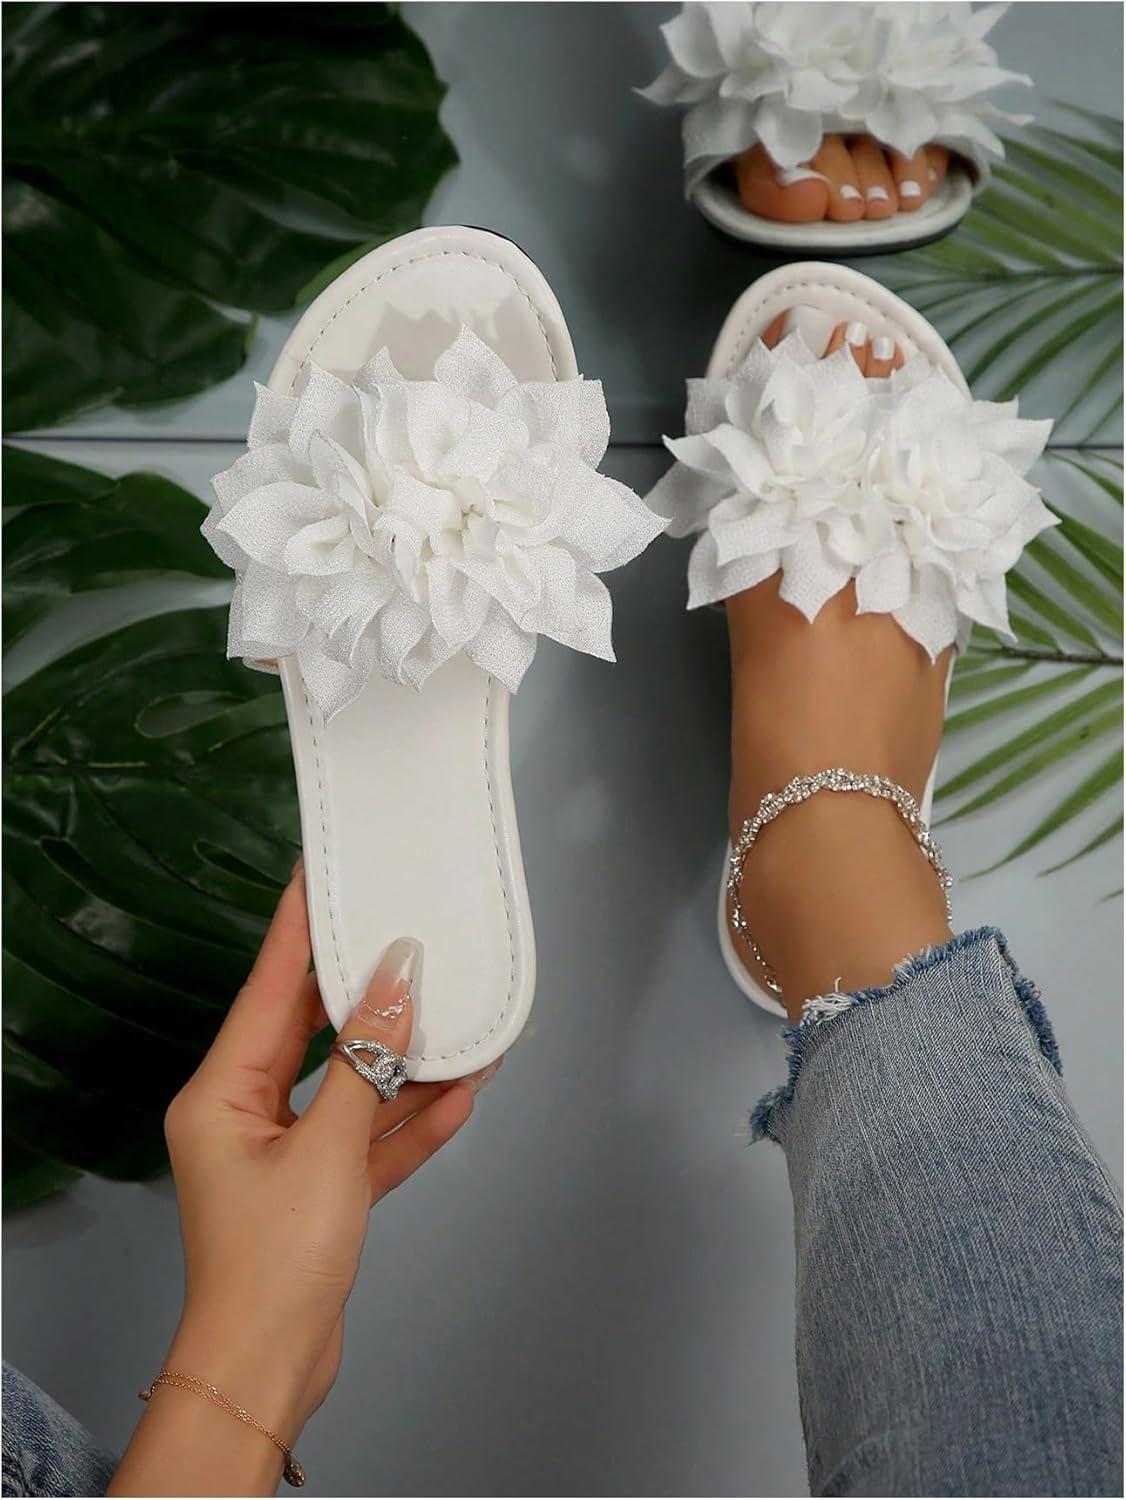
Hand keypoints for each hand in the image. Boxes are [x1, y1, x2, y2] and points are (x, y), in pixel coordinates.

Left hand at [161, 863, 491, 1433]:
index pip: (270, 988)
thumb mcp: (328, 1151)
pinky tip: (463, 1090)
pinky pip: (373, 1134)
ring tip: (462, 1014)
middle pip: (314, 1028)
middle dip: (367, 989)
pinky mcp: (322, 1188)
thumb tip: (397, 983)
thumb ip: (367, 1063)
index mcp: (224, 1092)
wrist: (269, 1369)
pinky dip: (413, 1117)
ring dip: (407, 1059)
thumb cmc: (275, 1263)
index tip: (320, 872)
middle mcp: (248, 1112)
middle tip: (407, 929)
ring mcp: (287, 1150)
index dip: (298, 928)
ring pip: (354, 1083)